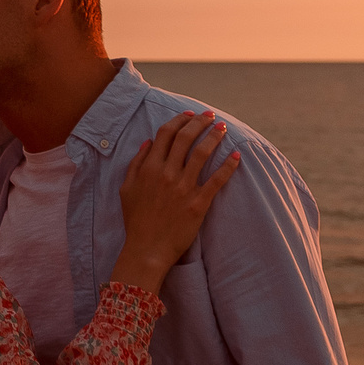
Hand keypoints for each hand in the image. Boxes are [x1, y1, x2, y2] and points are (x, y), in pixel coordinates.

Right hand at [112, 111, 241, 290]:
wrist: (146, 250)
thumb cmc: (135, 221)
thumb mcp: (126, 189)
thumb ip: (136, 163)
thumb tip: (148, 142)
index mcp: (149, 168)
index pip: (166, 134)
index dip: (179, 120)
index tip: (190, 115)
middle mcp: (167, 174)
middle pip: (186, 138)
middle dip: (200, 122)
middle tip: (210, 116)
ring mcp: (184, 188)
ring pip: (203, 153)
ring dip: (214, 136)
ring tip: (223, 128)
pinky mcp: (198, 203)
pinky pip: (217, 179)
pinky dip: (229, 165)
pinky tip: (237, 154)